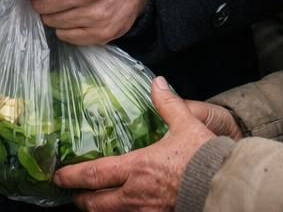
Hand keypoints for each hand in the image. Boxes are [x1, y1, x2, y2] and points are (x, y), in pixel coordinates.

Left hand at [55, 77, 220, 210]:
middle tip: (72, 193)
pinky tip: (124, 209)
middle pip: (95, 204)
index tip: (58, 176)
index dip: (71, 176)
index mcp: (137, 168)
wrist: (225, 186)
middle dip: (80, 199)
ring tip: (94, 203)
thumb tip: (157, 83)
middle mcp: (135, 195)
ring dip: (99, 210)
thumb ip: (167, 104)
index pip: (93, 175)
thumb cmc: (204, 158)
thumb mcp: (185, 125)